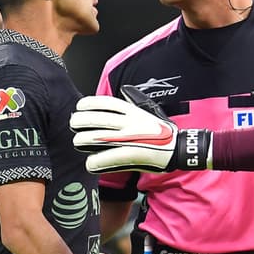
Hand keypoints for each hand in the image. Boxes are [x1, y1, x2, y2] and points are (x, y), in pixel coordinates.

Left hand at [71, 92, 211, 173]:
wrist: (180, 149)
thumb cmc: (164, 132)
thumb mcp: (150, 111)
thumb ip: (136, 100)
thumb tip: (125, 89)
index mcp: (134, 112)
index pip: (108, 103)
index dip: (91, 103)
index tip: (80, 105)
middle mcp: (130, 123)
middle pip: (99, 119)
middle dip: (82, 120)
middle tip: (73, 123)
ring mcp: (131, 138)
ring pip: (100, 138)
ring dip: (84, 140)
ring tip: (77, 142)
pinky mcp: (134, 153)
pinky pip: (111, 157)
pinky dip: (98, 161)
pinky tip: (90, 163)